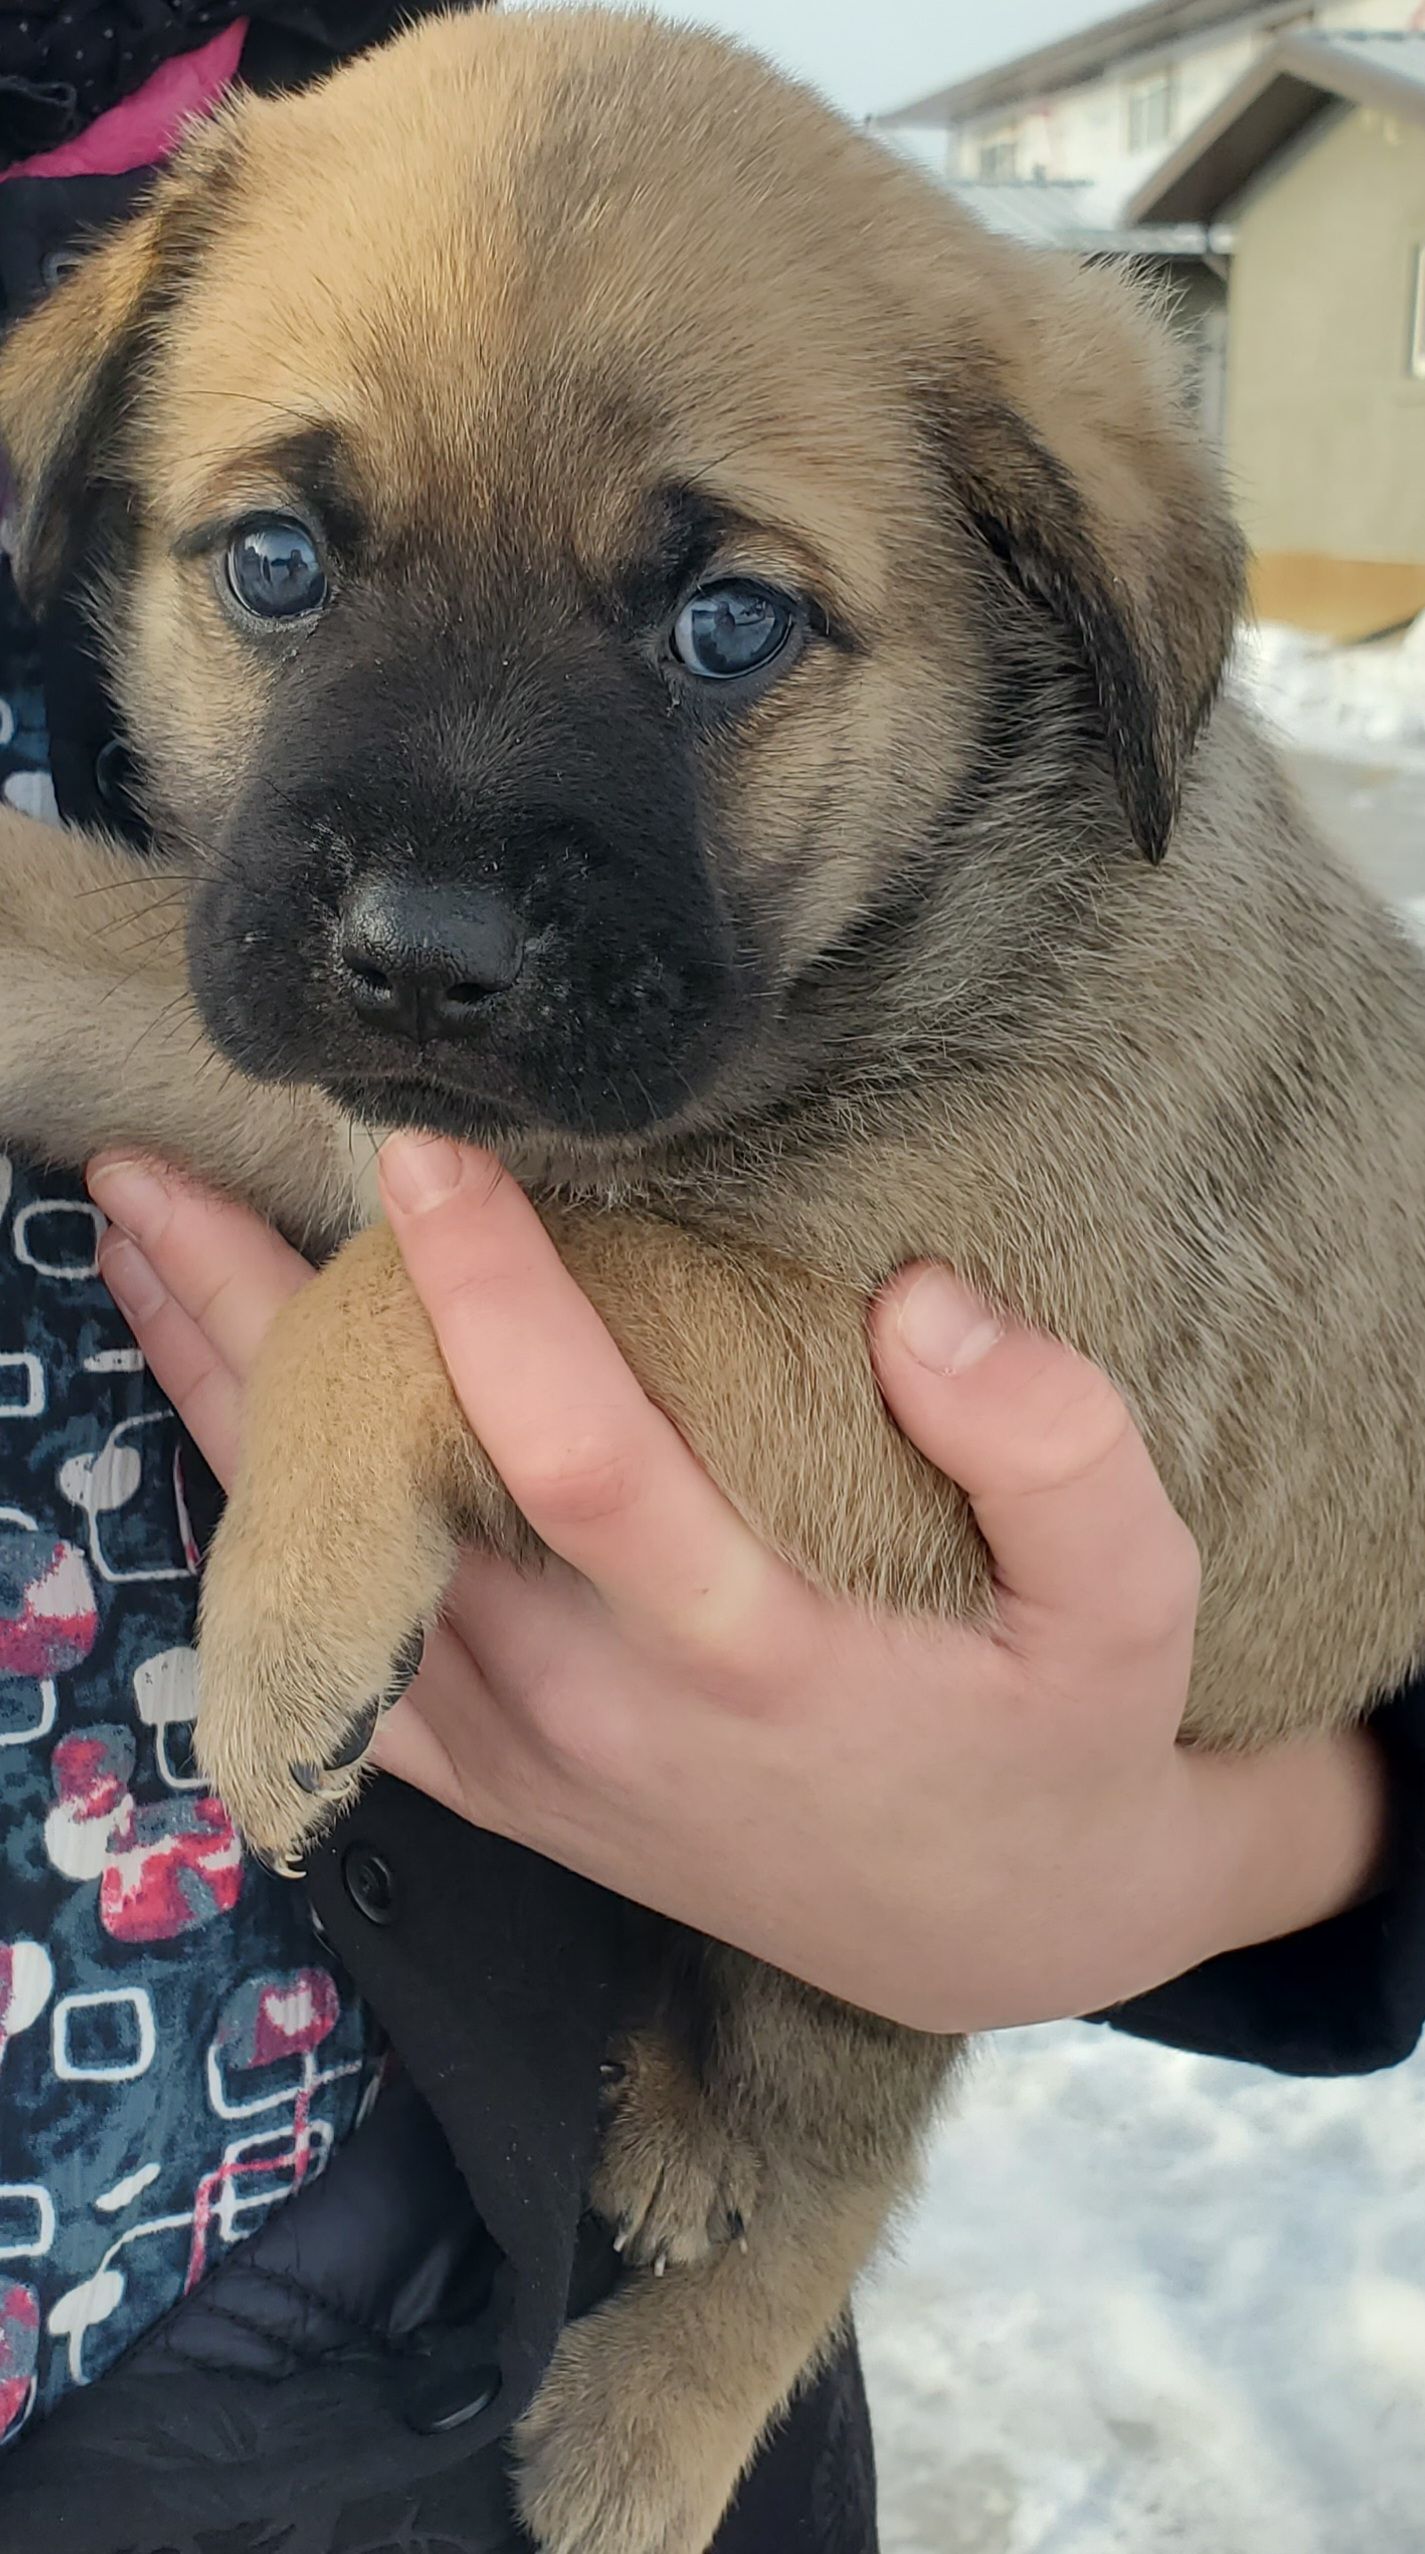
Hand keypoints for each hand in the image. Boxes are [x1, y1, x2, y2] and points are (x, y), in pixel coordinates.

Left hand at [87, 1143, 1388, 2033]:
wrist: (998, 1932)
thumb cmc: (1063, 1744)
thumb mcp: (1132, 1609)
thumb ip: (1059, 1451)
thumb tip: (923, 1300)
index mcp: (750, 1653)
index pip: (583, 1458)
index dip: (491, 1298)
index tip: (419, 1145)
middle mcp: (600, 1711)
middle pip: (383, 1502)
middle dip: (254, 1325)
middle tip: (153, 1170)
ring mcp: (527, 1761)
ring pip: (325, 1569)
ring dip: (219, 1405)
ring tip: (136, 1252)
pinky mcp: (497, 1791)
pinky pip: (329, 1660)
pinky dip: (252, 1531)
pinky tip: (208, 1423)